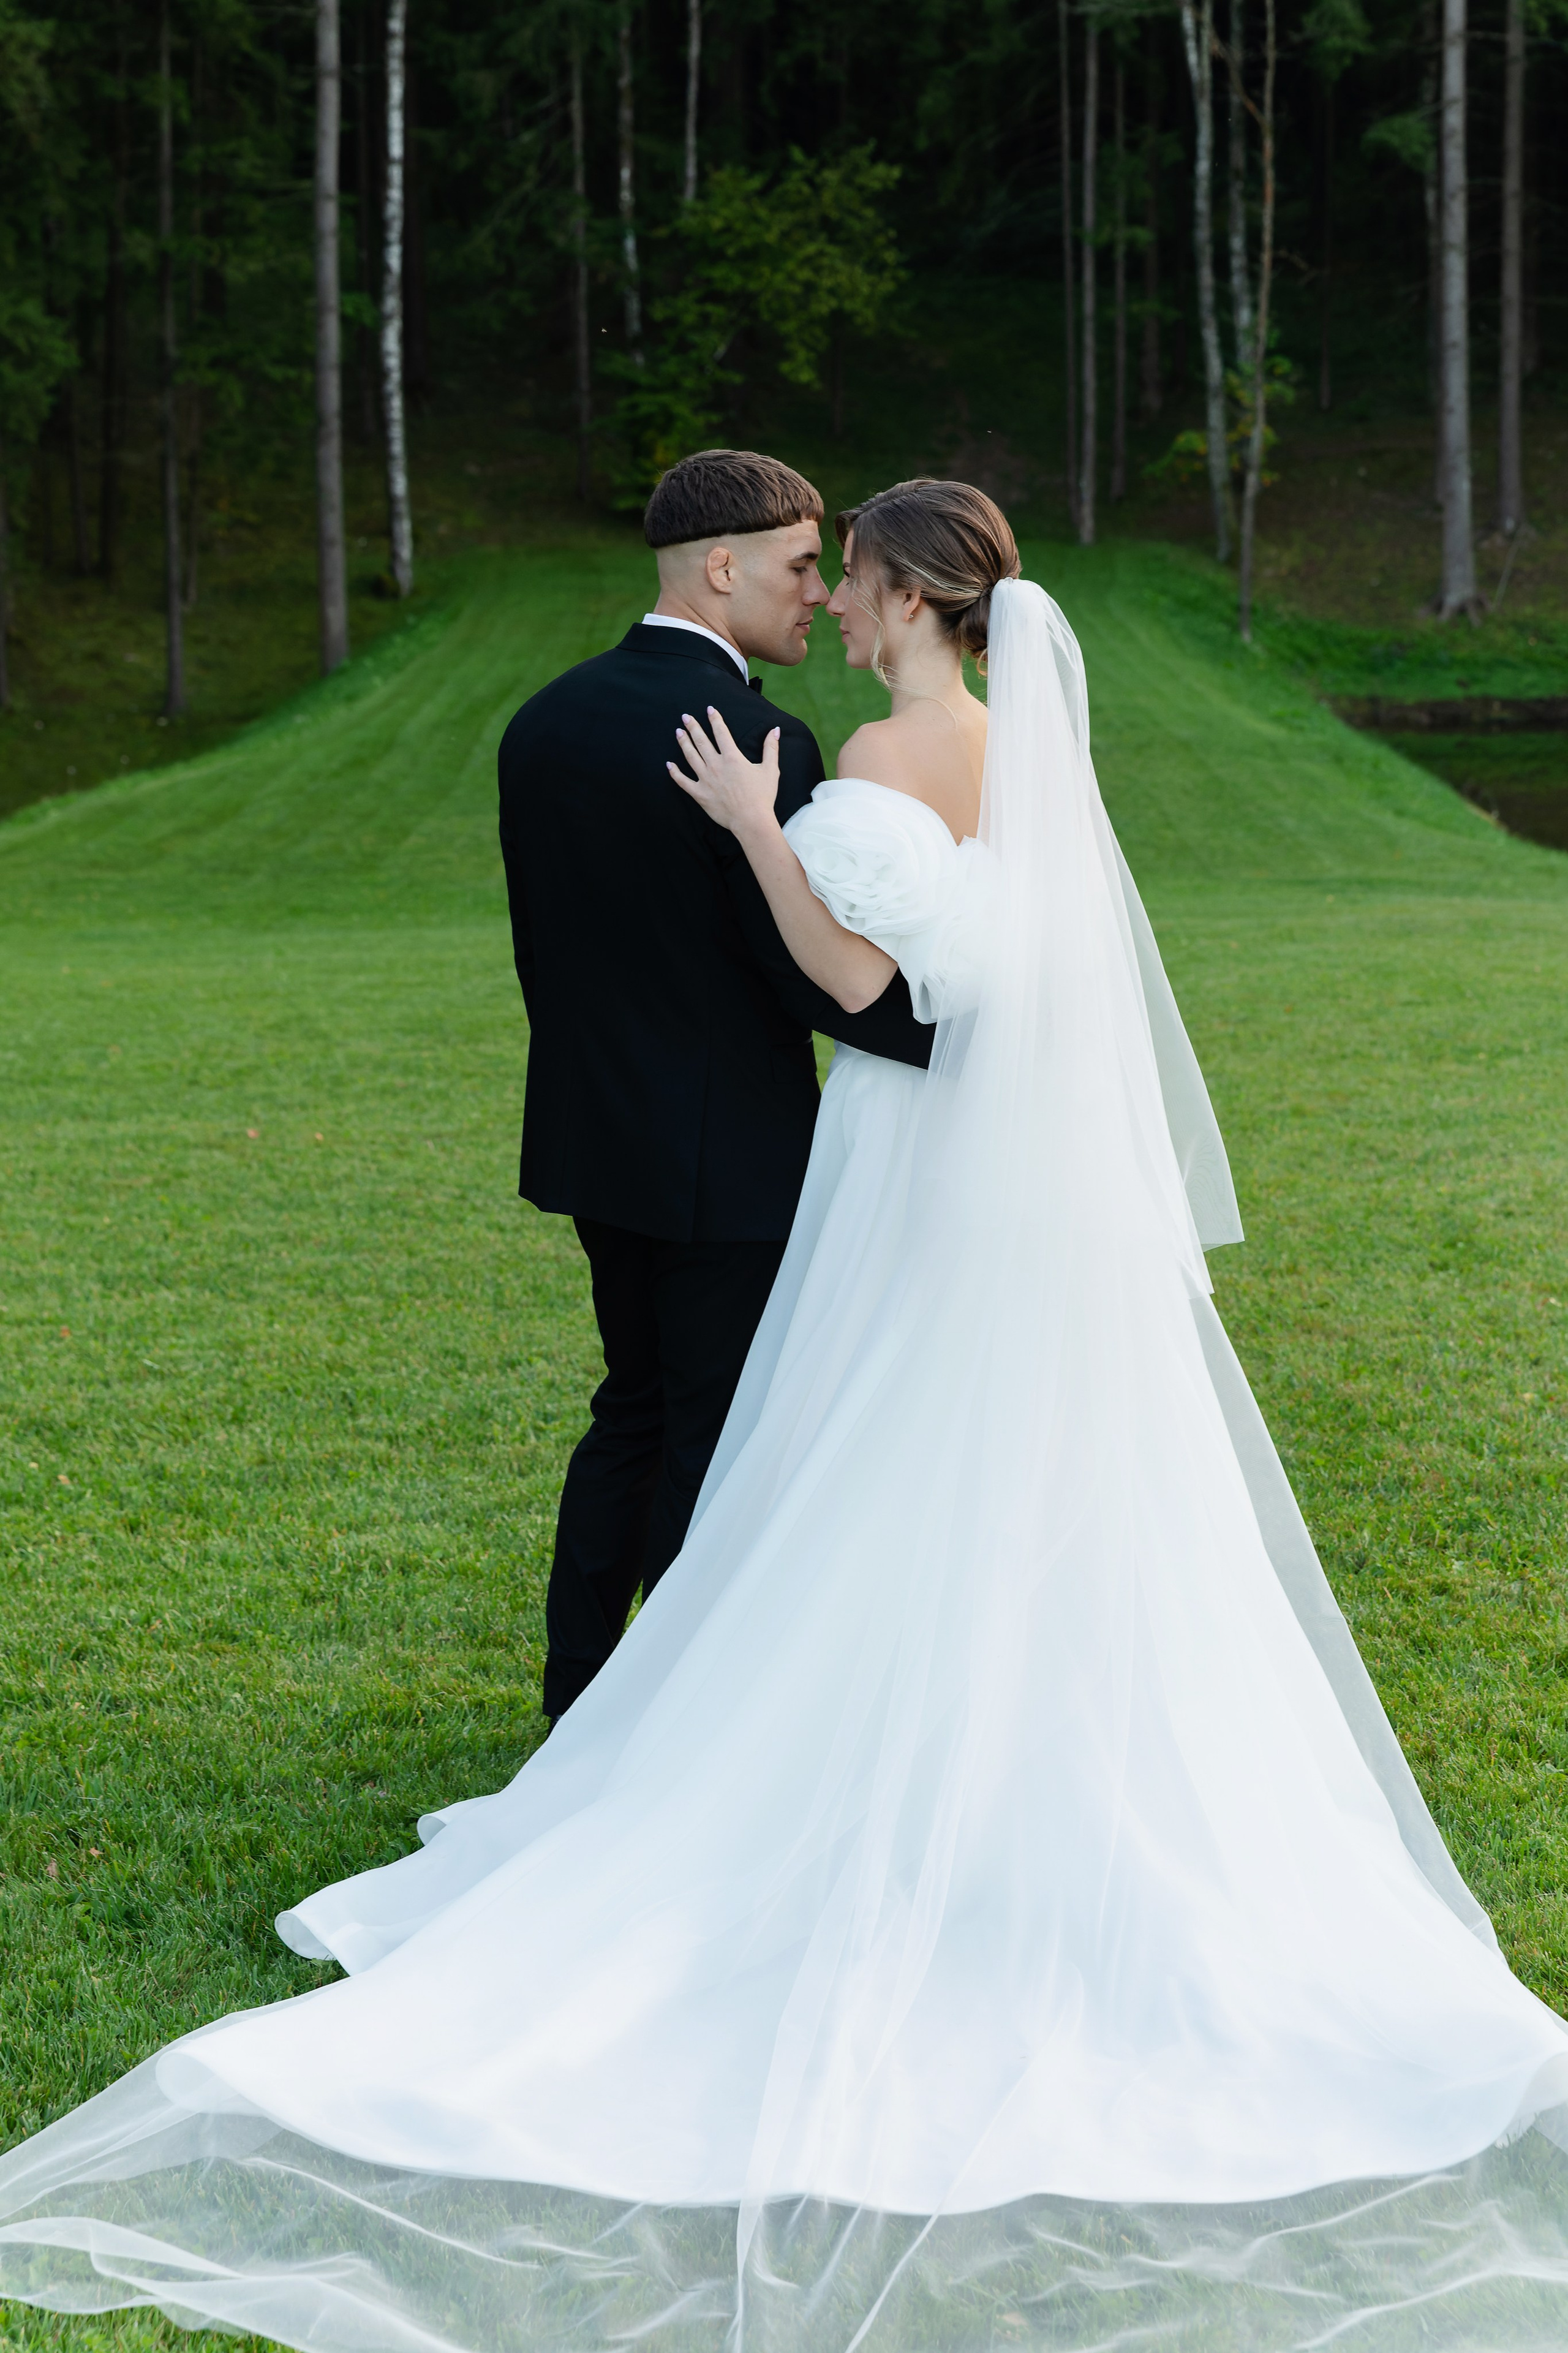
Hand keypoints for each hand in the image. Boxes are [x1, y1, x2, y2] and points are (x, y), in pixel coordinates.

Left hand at [668, 706, 779, 836]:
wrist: (751, 820)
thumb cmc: (762, 796)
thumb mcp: (770, 770)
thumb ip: (771, 748)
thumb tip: (775, 730)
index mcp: (732, 757)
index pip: (721, 732)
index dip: (715, 719)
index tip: (709, 709)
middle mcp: (716, 765)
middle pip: (701, 741)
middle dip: (693, 727)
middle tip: (685, 717)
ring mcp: (705, 779)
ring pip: (690, 756)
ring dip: (683, 743)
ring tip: (678, 732)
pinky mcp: (700, 794)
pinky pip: (683, 781)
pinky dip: (674, 773)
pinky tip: (669, 765)